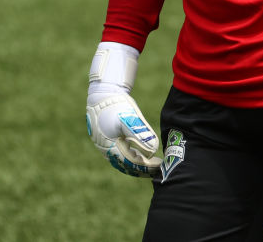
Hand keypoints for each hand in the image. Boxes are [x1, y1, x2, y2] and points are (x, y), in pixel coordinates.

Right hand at [85, 42, 161, 177]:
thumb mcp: (129, 118)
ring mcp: (106, 147)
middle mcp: (107, 150)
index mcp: (110, 147)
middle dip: (144, 169)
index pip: (132, 163)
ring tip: (153, 166)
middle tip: (159, 170)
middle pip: (128, 166)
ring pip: (124, 162)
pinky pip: (122, 155)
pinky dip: (133, 158)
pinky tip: (143, 157)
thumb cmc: (116, 104)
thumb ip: (140, 134)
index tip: (160, 166)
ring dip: (139, 166)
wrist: (103, 92)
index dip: (147, 167)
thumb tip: (153, 150)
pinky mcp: (109, 141)